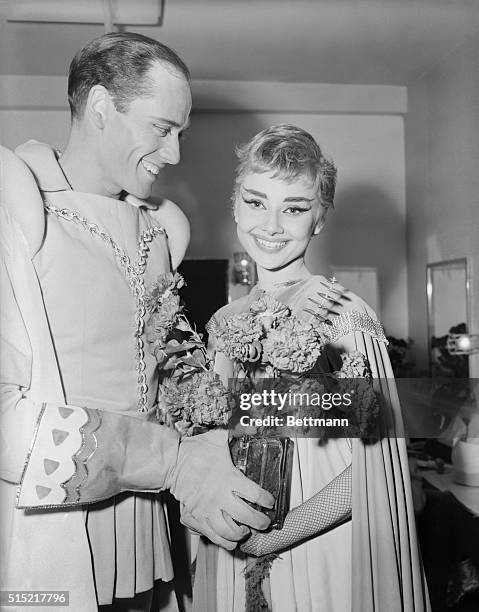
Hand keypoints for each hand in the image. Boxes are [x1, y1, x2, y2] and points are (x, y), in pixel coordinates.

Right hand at [166, 429, 273, 548]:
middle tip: (266, 522)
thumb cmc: (196, 450)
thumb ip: (236, 432)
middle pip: (247, 517)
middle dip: (261, 522)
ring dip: (242, 533)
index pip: (256, 494)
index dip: (267, 500)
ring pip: (230, 531)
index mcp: (229, 478)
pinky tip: (232, 540)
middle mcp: (221, 496)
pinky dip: (225, 541)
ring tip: (247, 530)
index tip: (271, 502)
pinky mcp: (197, 517)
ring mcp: (209, 509)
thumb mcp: (218, 438)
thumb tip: (253, 426)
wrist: (172, 463)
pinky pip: (213, 536)